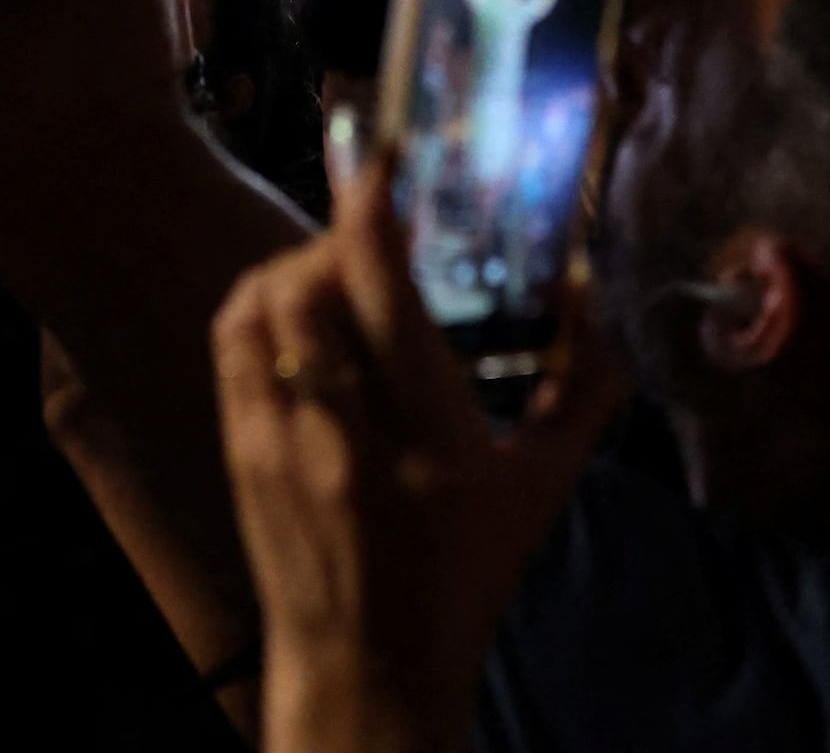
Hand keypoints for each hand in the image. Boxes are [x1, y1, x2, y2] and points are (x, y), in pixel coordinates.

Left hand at [211, 142, 622, 752]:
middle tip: (372, 232)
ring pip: (261, 306)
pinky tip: (297, 313)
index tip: (381, 163)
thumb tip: (597, 288)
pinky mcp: (240, 452)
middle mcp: (343, 434)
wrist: (370, 666)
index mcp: (427, 438)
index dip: (369, 212)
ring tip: (335, 272)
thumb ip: (582, 386)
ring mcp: (280, 443)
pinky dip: (261, 304)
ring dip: (294, 267)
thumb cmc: (464, 572)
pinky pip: (232, 342)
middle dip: (334, 237)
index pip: (379, 294)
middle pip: (309, 288)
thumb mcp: (540, 485)